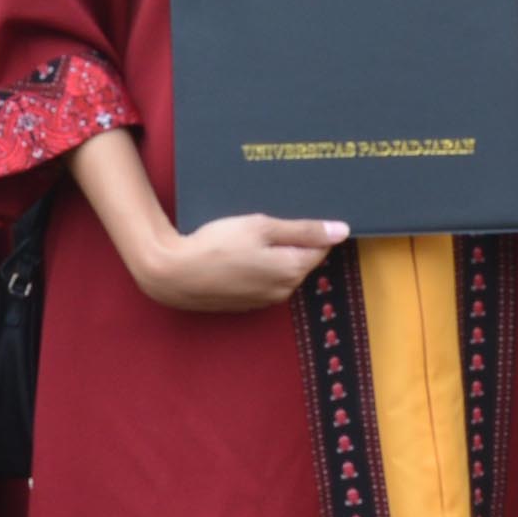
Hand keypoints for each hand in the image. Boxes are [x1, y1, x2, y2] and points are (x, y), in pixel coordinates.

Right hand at [134, 212, 348, 312]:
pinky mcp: (247, 303)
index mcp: (293, 269)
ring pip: (283, 270)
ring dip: (274, 254)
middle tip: (267, 221)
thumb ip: (304, 230)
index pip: (321, 247)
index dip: (312, 228)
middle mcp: (285, 290)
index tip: (295, 213)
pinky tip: (239, 253)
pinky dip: (258, 267)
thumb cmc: (218, 245)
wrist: (175, 274)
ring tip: (249, 235)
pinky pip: (264, 280)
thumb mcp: (262, 227)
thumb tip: (342, 230)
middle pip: (302, 259)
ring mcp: (265, 300)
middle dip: (292, 240)